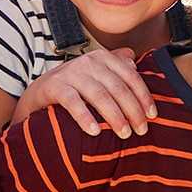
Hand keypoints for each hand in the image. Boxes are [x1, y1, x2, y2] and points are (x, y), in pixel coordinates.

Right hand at [11, 48, 154, 137]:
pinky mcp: (55, 87)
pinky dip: (85, 117)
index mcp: (104, 57)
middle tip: (141, 130)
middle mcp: (89, 62)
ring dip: (115, 116)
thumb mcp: (96, 73)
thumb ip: (116, 65)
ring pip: (100, 96)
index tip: (152, 116)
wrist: (38, 92)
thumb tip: (136, 63)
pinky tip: (95, 132)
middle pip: (118, 88)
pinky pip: (74, 103)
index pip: (131, 77)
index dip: (144, 97)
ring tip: (124, 134)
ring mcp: (71, 73)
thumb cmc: (75, 85)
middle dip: (133, 110)